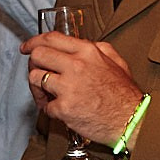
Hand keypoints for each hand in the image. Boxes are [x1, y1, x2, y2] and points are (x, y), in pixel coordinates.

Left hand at [23, 32, 142, 144]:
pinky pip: (45, 105)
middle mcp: (76, 66)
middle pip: (38, 55)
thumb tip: (80, 44)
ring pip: (35, 78)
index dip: (34, 41)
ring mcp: (68, 88)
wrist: (131, 121)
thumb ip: (97, 49)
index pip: (51, 38)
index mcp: (87, 52)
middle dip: (32, 63)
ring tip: (46, 93)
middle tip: (35, 70)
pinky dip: (49, 108)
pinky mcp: (63, 108)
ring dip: (36, 86)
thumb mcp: (116, 61)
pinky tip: (58, 109)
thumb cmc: (125, 95)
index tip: (27, 47)